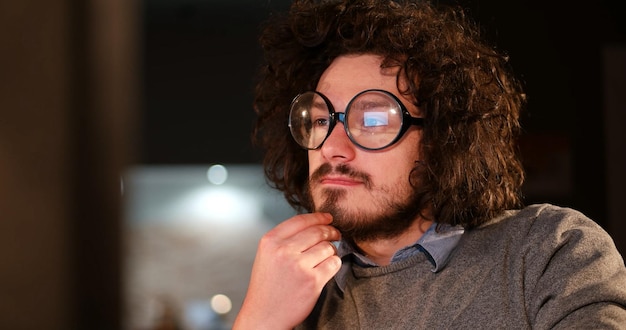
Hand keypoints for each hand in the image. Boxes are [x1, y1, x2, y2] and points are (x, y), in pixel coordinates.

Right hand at [233, 212, 341, 329]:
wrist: (264, 316)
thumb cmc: (267, 286)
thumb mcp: (267, 255)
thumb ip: (285, 239)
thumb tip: (314, 225)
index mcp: (270, 241)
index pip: (300, 220)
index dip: (318, 217)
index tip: (328, 217)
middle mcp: (283, 250)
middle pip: (317, 231)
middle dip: (330, 231)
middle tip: (335, 234)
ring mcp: (298, 265)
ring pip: (328, 247)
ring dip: (331, 251)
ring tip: (326, 257)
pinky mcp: (312, 281)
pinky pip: (334, 263)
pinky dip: (334, 264)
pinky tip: (327, 268)